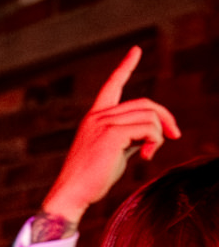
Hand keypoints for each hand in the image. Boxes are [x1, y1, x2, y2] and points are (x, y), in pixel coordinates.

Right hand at [40, 45, 180, 226]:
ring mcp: (104, 123)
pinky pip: (148, 129)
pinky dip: (154, 142)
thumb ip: (130, 137)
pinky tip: (145, 157)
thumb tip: (155, 133)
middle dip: (165, 118)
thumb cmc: (90, 180)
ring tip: (148, 154)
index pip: (111, 86)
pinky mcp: (112, 134)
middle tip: (175, 135)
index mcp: (94, 117)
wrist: (71, 195)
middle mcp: (98, 116)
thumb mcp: (113, 152)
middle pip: (145, 104)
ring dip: (159, 135)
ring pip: (150, 116)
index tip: (136, 51)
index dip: (125, 67)